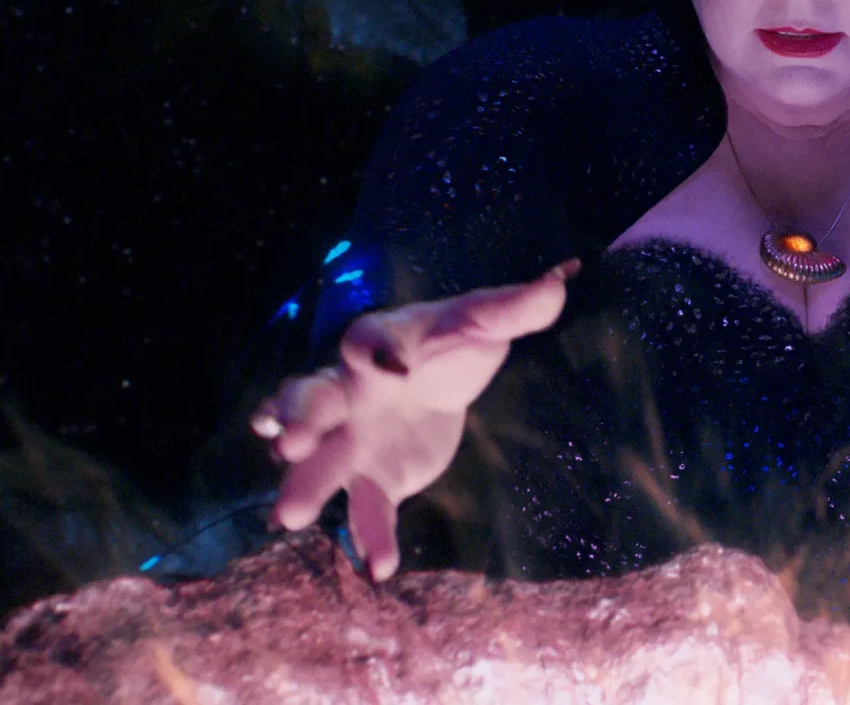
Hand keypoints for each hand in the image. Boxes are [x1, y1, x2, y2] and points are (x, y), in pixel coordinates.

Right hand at [250, 258, 578, 579]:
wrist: (439, 380)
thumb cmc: (454, 341)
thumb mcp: (485, 321)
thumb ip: (516, 307)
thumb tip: (561, 282)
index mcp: (377, 341)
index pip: (367, 340)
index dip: (376, 349)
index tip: (393, 363)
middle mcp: (349, 390)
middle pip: (314, 399)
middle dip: (300, 418)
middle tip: (290, 443)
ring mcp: (351, 438)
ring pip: (321, 461)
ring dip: (304, 485)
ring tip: (287, 517)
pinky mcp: (372, 477)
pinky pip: (367, 505)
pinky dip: (370, 534)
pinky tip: (380, 567)